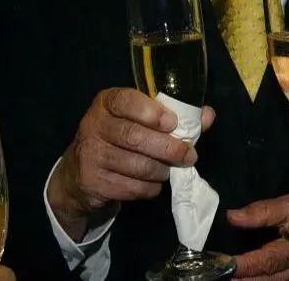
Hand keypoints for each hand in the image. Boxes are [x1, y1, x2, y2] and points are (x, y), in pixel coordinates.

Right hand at [46, 88, 214, 240]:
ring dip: (161, 171)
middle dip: (169, 148)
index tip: (173, 123)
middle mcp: (93, 125)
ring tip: (169, 170)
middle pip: (135, 137)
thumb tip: (207, 116)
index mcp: (107, 103)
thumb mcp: (141, 120)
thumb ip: (175, 116)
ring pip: (136, 165)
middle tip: (189, 155)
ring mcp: (90, 155)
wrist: (81, 172)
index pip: (125, 101)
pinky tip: (152, 183)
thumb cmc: (121, 138)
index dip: (151, 112)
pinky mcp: (92, 182)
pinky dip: (149, 188)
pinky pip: (131, 187)